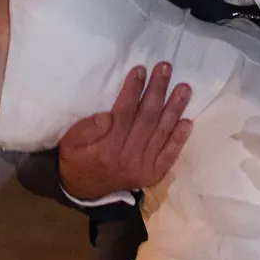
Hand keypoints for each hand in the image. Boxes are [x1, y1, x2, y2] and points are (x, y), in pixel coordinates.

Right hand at [55, 63, 191, 201]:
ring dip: (174, 109)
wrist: (84, 191)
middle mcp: (129, 155)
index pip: (125, 111)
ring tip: (184, 88)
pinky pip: (169, 154)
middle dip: (157, 90)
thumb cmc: (77, 158)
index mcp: (107, 146)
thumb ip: (87, 128)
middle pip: (147, 117)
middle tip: (165, 68)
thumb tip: (108, 115)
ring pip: (162, 133)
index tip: (141, 69)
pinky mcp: (153, 173)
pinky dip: (179, 139)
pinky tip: (187, 121)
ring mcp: (144, 166)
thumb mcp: (71, 142)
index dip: (133, 89)